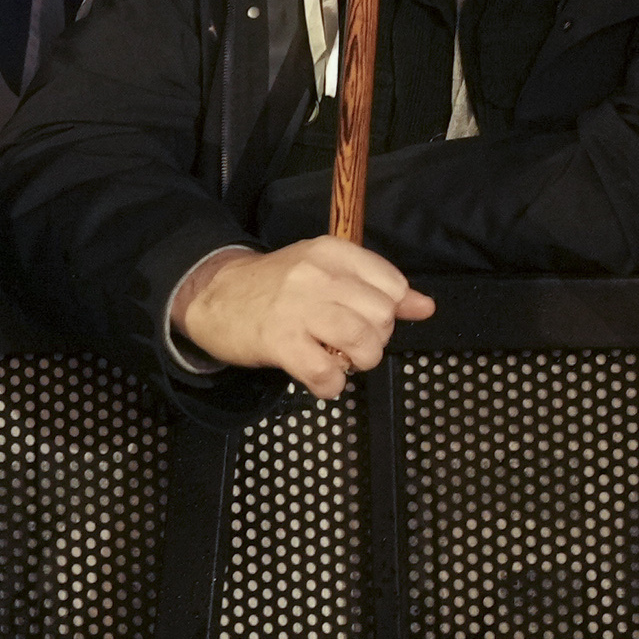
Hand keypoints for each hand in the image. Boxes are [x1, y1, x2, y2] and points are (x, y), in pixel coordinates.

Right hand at [172, 237, 429, 397]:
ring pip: (362, 342)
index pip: (392, 284)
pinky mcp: (278, 341)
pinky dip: (332, 386)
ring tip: (341, 361)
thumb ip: (377, 287)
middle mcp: (319, 275)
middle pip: (381, 316)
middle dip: (376, 339)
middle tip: (351, 343)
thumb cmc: (275, 286)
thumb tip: (426, 307)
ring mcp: (298, 307)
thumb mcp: (326, 273)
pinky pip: (325, 373)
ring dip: (359, 362)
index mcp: (333, 252)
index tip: (366, 319)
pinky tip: (323, 381)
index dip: (389, 312)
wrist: (212, 295)